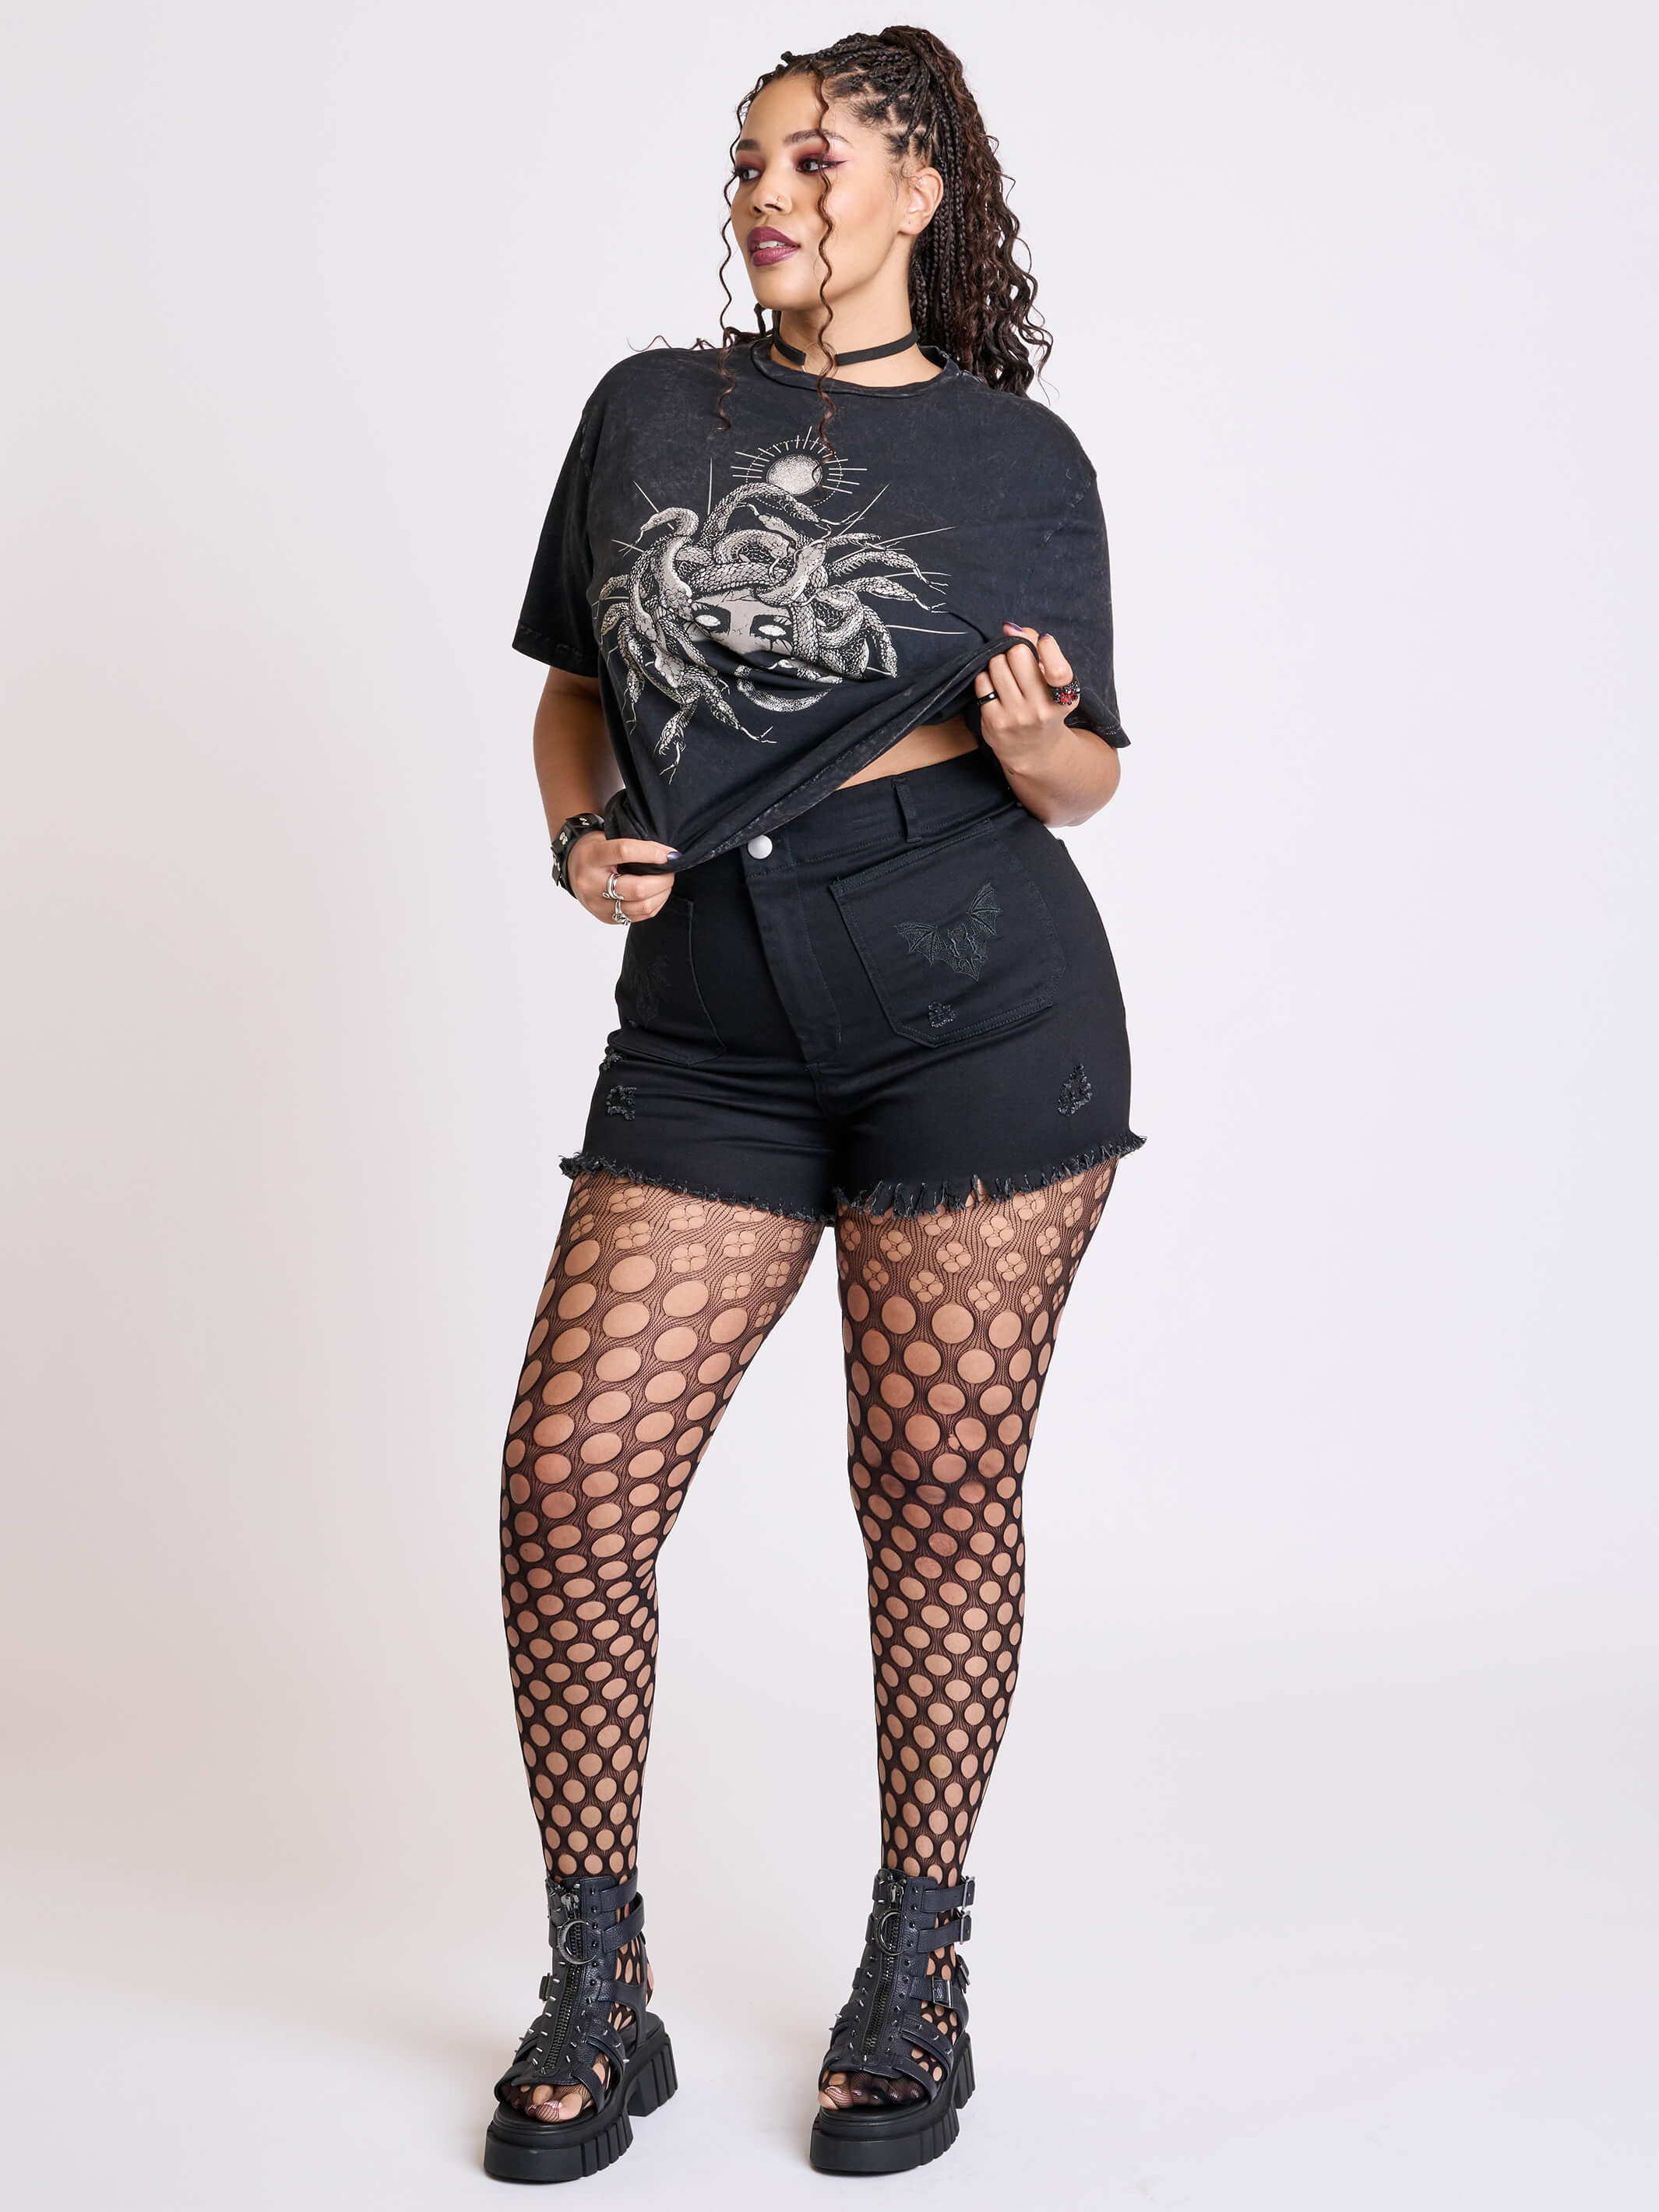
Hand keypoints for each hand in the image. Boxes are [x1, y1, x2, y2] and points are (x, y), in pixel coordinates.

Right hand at [567, 834, 678, 923]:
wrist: (573, 869)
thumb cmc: (595, 850)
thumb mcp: (607, 838)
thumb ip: (633, 845)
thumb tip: (668, 856)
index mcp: (591, 857)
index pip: (625, 852)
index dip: (652, 853)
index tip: (670, 855)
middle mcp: (590, 884)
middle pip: (637, 888)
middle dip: (663, 880)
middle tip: (670, 871)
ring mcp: (597, 905)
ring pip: (641, 906)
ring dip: (662, 894)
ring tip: (666, 883)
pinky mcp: (605, 918)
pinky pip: (639, 916)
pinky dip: (655, 905)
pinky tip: (657, 894)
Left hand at [974, 624, 1080, 764]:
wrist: (1033, 750)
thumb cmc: (1044, 704)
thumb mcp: (1053, 681)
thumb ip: (1038, 648)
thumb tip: (1009, 627)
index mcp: (1064, 697)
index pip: (1057, 669)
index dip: (1047, 647)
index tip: (1042, 642)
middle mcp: (1042, 709)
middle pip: (1018, 654)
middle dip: (1016, 651)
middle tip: (1018, 662)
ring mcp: (1016, 717)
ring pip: (997, 664)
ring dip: (999, 663)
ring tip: (1007, 676)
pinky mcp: (995, 722)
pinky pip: (982, 682)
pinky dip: (986, 679)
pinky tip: (996, 689)